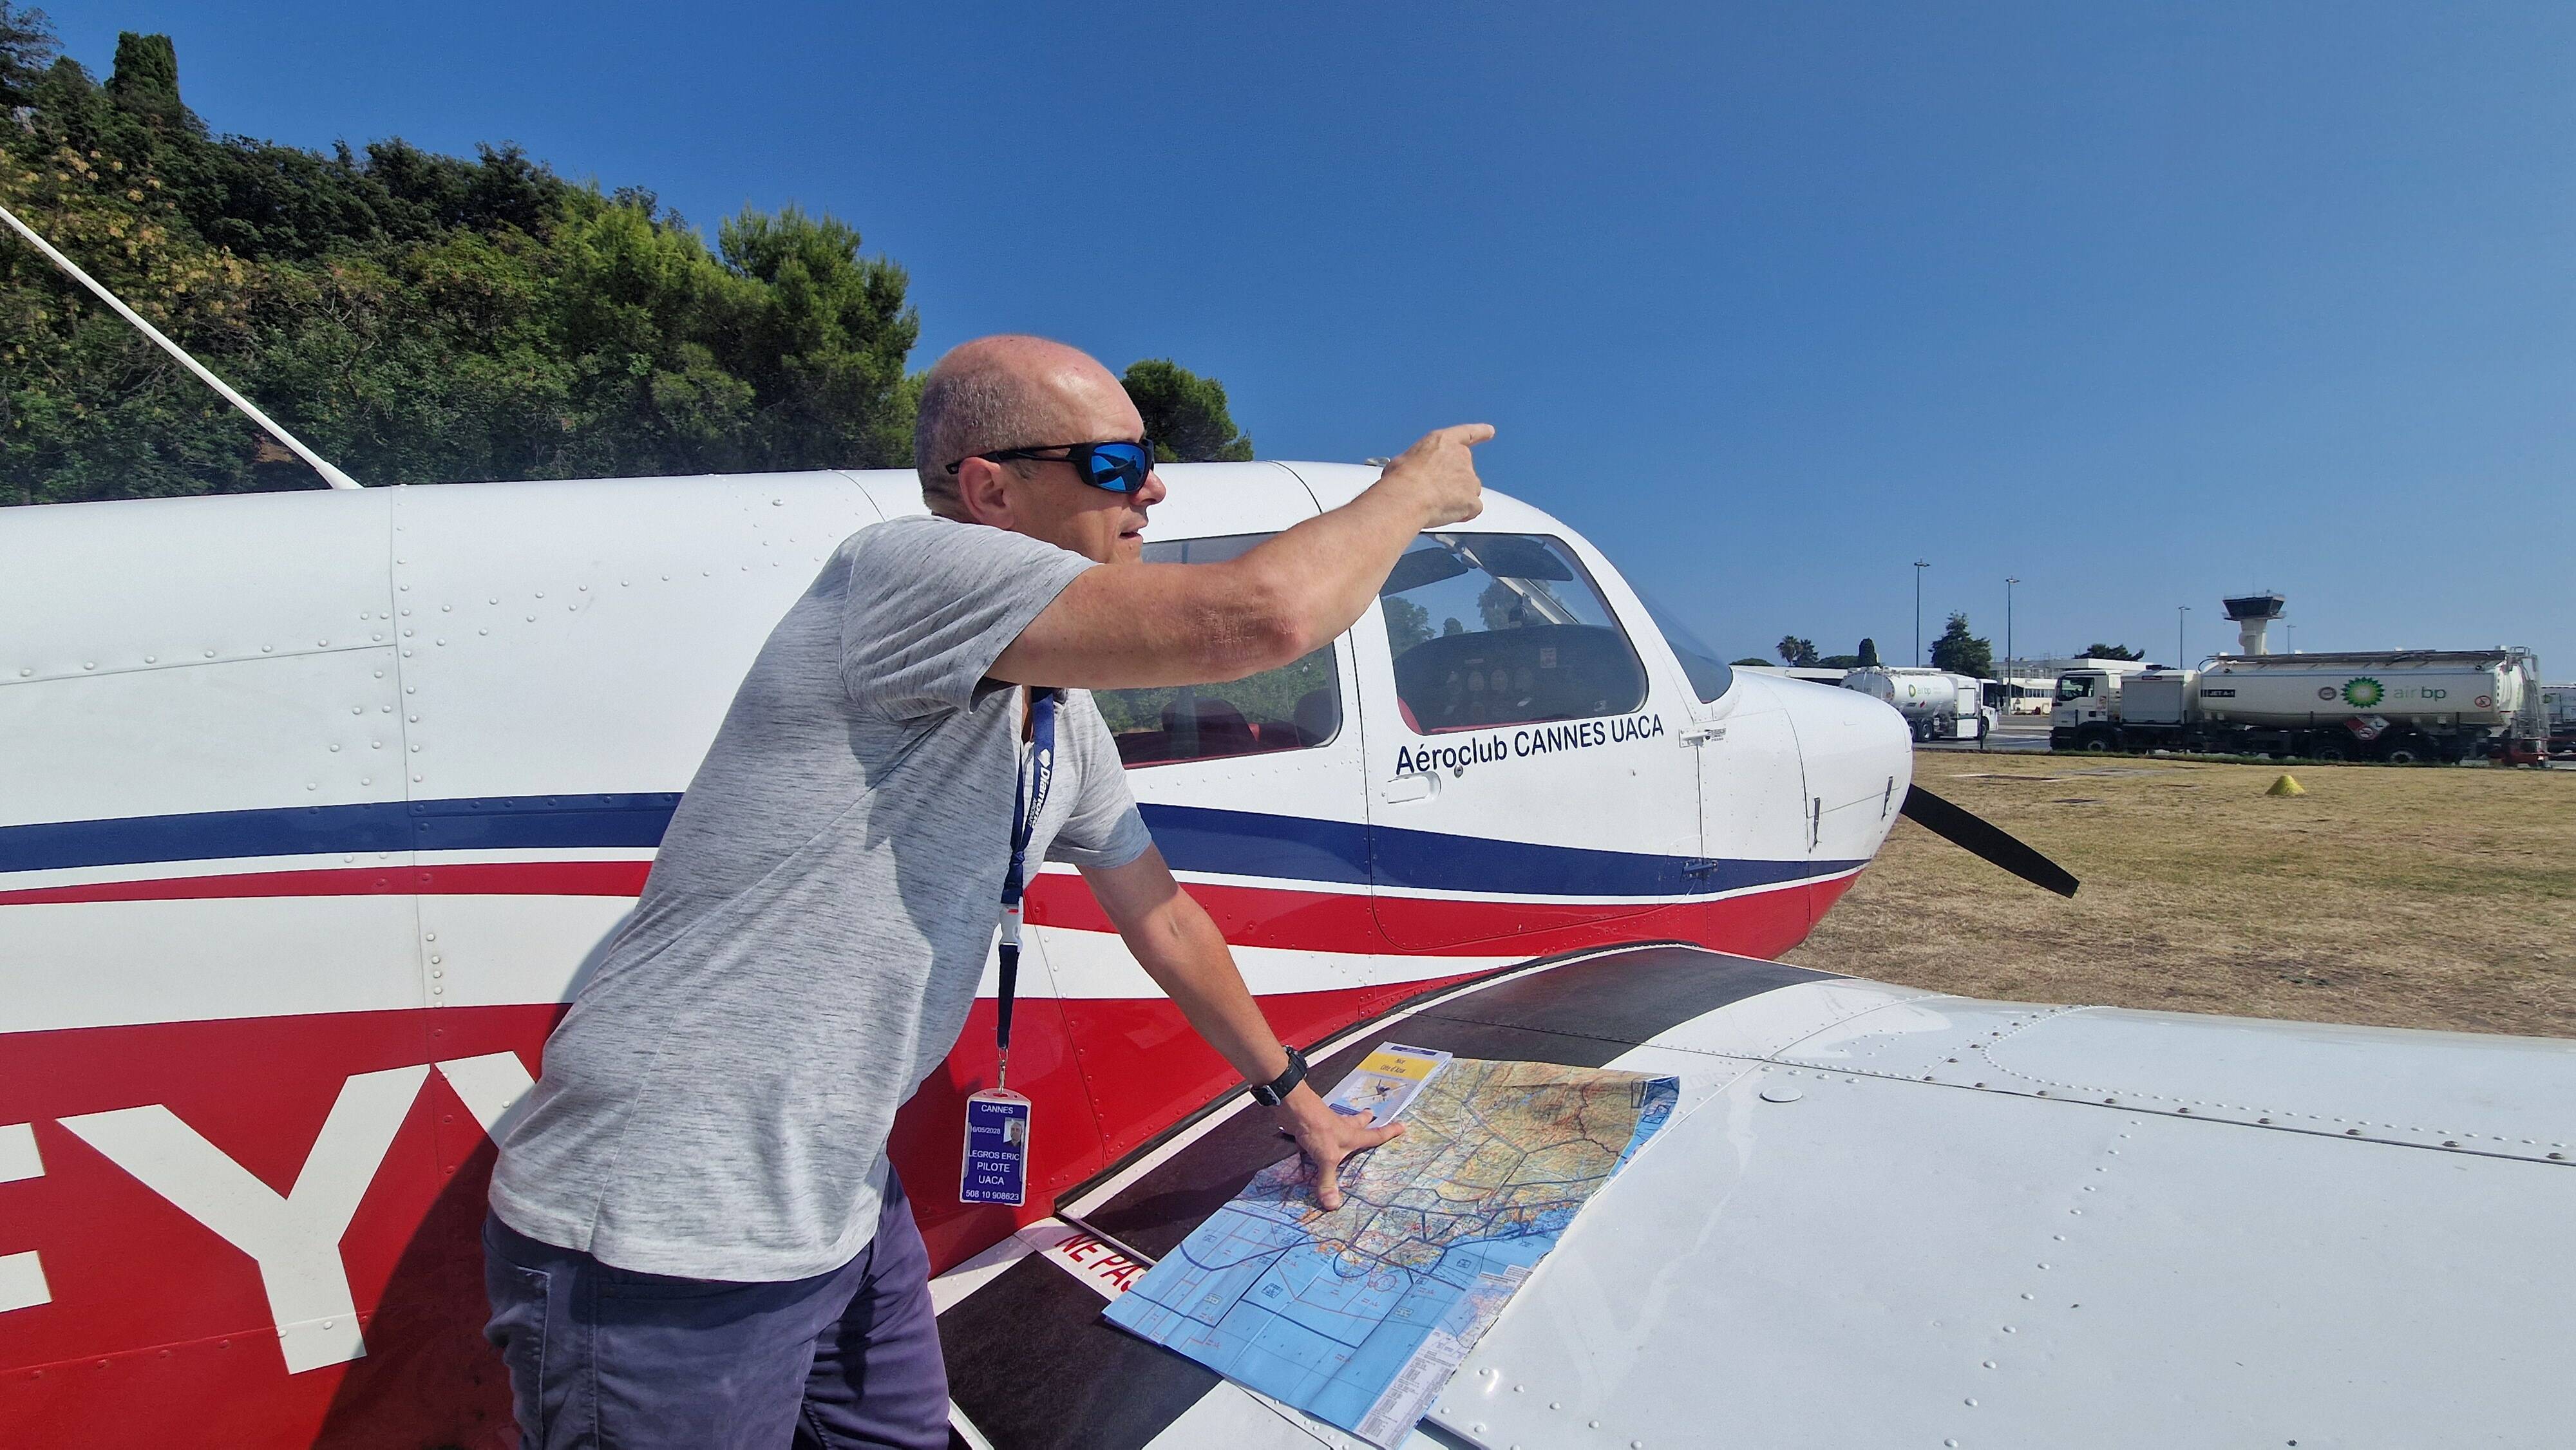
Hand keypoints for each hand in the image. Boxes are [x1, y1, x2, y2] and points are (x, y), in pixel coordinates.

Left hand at [1273, 1084, 1405, 1210]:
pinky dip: (1325, 1128)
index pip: (1375, 1135)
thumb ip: (1328, 1181)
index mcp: (1352, 1135)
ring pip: (1342, 1121)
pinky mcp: (1314, 1123)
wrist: (1295, 1108)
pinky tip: (1320, 1131)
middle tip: (1372, 1114)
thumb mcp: (1325, 1158)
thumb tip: (1333, 1206)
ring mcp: (1328, 1123)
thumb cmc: (1318, 1130)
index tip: (1403, 1125)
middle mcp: (1342, 1127)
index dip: (1389, 1132)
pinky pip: (1323, 1126)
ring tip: (1349, 1121)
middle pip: (1358, 1122)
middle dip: (1366, 1120)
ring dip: (1347, 1121)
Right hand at [1378, 423, 1491, 528]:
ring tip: (1436, 505)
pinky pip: (1472, 509)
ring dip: (1457, 499)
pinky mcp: (1472, 499)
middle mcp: (1461, 456)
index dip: (1480, 432)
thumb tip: (1410, 474)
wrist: (1406, 497)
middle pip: (1465, 471)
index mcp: (1443, 441)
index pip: (1467, 433)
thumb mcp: (1403, 461)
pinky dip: (1463, 514)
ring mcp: (1469, 478)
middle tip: (1433, 493)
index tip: (1490, 431)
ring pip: (1469, 492)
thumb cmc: (1400, 479)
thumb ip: (1417, 464)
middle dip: (1453, 483)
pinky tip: (1445, 514)